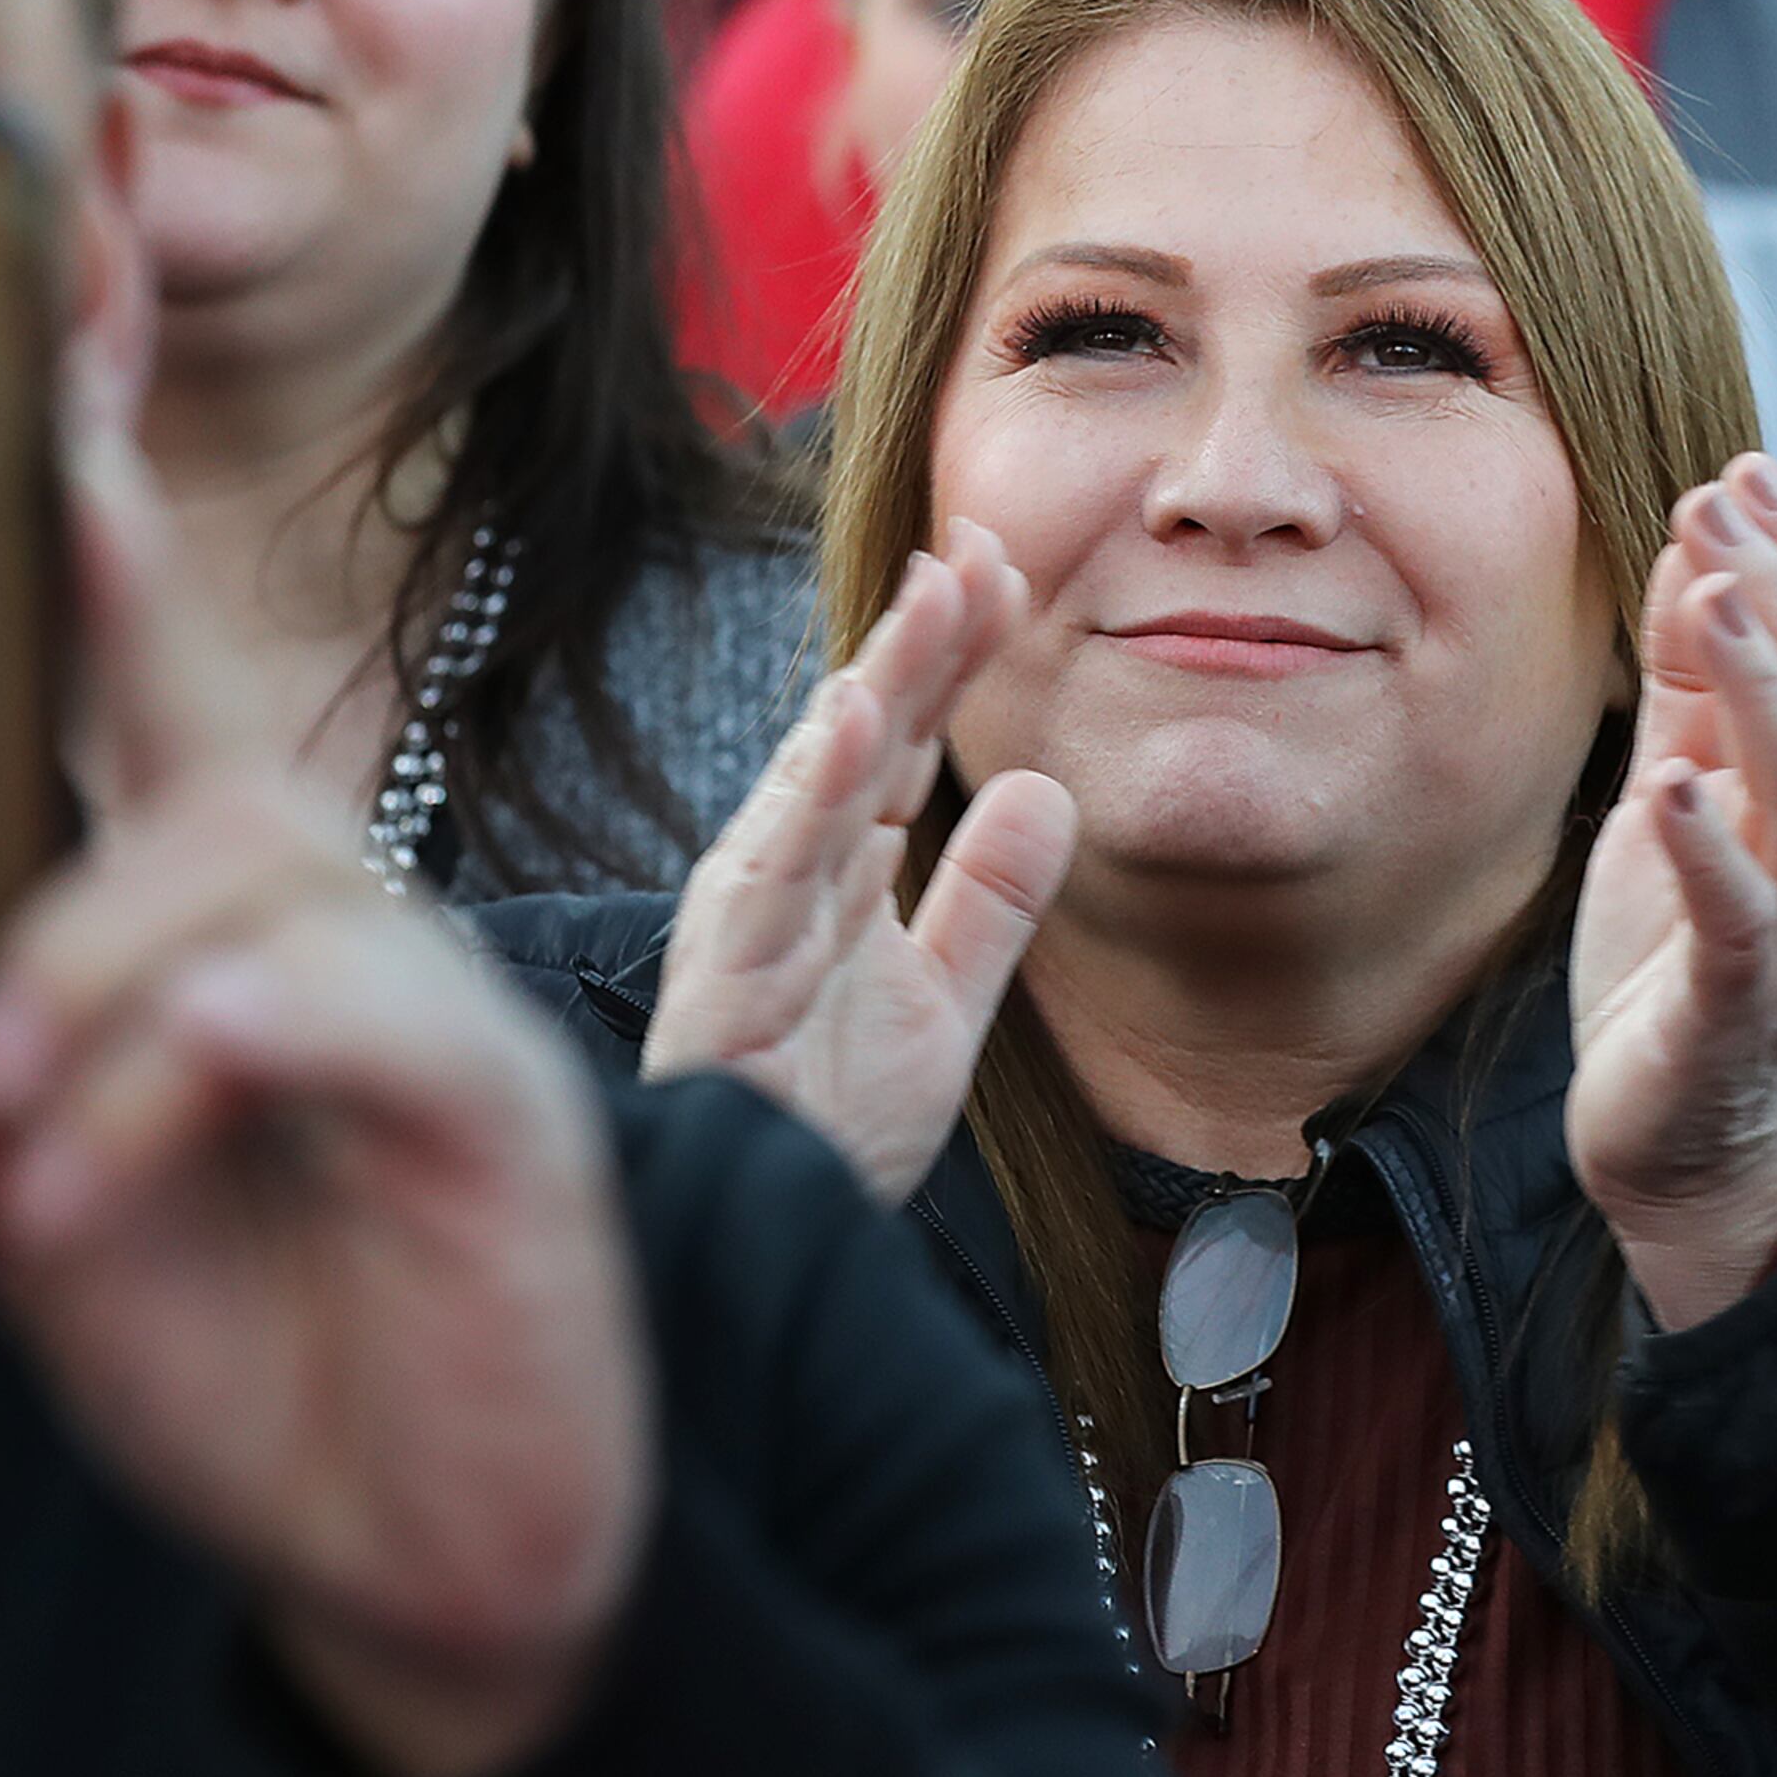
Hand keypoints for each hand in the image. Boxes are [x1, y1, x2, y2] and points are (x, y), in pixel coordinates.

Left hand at [0, 452, 650, 1776]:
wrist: (432, 1553)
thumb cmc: (250, 1353)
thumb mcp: (42, 1231)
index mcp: (212, 936)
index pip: (153, 712)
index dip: (96, 562)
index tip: (19, 426)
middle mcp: (327, 933)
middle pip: (205, 771)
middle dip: (65, 828)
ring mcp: (423, 1003)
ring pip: (259, 866)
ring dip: (95, 977)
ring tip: (6, 1118)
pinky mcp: (496, 1104)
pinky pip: (348, 1009)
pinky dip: (204, 1058)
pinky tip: (102, 1154)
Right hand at [644, 523, 1073, 1204]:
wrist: (768, 1233)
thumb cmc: (826, 1118)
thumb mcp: (944, 1003)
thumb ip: (991, 902)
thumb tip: (1046, 786)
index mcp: (836, 867)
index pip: (904, 738)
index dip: (952, 654)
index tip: (1010, 568)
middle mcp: (787, 868)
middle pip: (862, 730)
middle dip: (920, 636)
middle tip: (980, 543)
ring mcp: (754, 912)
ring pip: (821, 775)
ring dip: (876, 678)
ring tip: (930, 594)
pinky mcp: (730, 969)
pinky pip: (777, 867)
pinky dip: (811, 789)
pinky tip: (847, 717)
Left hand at [1566, 453, 1776, 1328]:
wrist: (1689, 1137)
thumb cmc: (1682, 951)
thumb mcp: (1680, 792)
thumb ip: (1690, 687)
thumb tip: (1694, 549)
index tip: (1744, 469)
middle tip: (1719, 500)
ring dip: (1761, 687)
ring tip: (1709, 597)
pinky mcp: (1736, 1003)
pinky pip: (1741, 919)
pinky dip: (1711, 846)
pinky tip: (1673, 784)